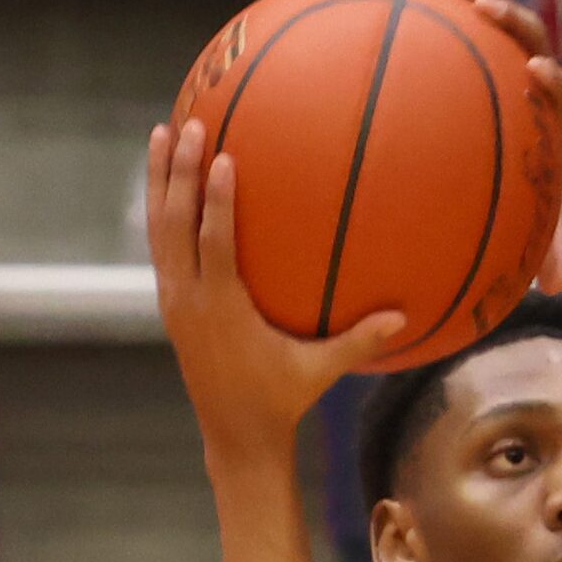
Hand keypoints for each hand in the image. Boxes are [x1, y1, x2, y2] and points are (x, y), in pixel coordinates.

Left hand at [147, 120, 403, 462]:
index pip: (214, 243)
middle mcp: (188, 299)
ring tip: (159, 133)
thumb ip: (358, 342)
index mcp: (221, 309)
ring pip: (157, 229)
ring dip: (158, 181)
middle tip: (187, 126)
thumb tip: (403, 318)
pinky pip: (161, 245)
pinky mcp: (171, 303)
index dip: (217, 200)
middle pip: (174, 223)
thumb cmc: (281, 401)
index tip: (223, 158)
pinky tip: (169, 182)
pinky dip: (162, 208)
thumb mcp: (320, 371)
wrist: (235, 436)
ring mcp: (174, 301)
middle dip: (176, 172)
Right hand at [431, 0, 561, 291]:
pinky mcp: (492, 48)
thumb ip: (553, 244)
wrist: (550, 147)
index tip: (541, 70)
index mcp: (559, 117)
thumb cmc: (545, 184)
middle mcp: (540, 79)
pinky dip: (446, 8)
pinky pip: (468, 22)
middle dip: (515, 24)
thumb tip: (555, 290)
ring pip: (500, 21)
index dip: (555, 80)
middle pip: (535, 39)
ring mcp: (515, 57)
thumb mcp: (551, 215)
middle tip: (491, 11)